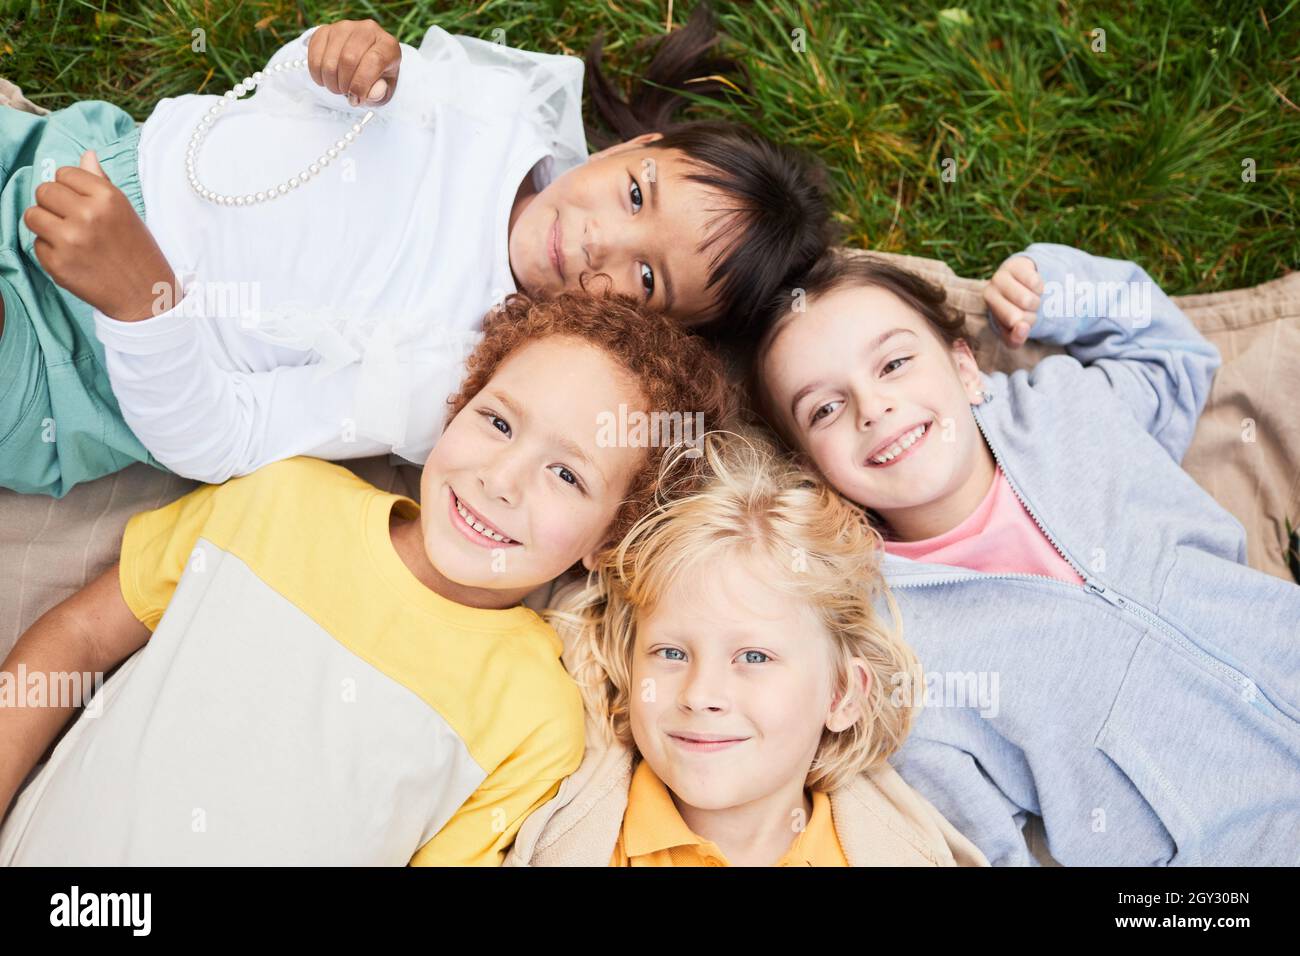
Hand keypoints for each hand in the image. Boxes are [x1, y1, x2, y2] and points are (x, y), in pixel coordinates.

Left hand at [23, 151, 179, 322]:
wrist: (146, 296)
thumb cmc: (137, 251)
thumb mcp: (125, 212)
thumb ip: (100, 183)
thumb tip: (86, 155)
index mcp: (108, 198)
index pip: (64, 174)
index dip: (69, 188)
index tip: (80, 203)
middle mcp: (88, 215)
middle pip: (44, 191)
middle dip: (53, 204)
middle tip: (71, 221)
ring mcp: (70, 240)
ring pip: (32, 215)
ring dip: (45, 225)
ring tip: (66, 237)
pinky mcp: (57, 264)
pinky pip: (36, 244)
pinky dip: (50, 251)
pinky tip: (72, 258)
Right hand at [307, 19, 400, 107]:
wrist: (363, 59)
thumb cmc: (376, 77)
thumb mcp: (384, 89)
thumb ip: (380, 93)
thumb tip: (369, 94)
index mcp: (387, 44)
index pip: (374, 61)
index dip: (362, 85)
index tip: (356, 100)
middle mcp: (367, 30)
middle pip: (348, 59)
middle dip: (344, 85)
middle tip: (346, 94)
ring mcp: (344, 27)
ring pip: (330, 60)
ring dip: (331, 82)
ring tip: (338, 87)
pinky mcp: (325, 31)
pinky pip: (314, 56)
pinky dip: (317, 75)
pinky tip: (326, 79)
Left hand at [984, 254, 1042, 347]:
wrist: (1019, 281)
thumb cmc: (1013, 309)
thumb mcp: (1012, 330)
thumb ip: (1015, 338)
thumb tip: (1022, 329)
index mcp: (988, 301)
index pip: (1014, 322)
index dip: (1024, 324)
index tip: (1019, 319)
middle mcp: (992, 285)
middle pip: (1023, 312)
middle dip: (1031, 314)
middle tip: (1025, 308)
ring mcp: (1005, 272)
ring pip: (1031, 300)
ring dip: (1036, 301)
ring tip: (1029, 297)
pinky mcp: (1020, 263)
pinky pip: (1036, 284)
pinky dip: (1040, 288)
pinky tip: (1032, 286)